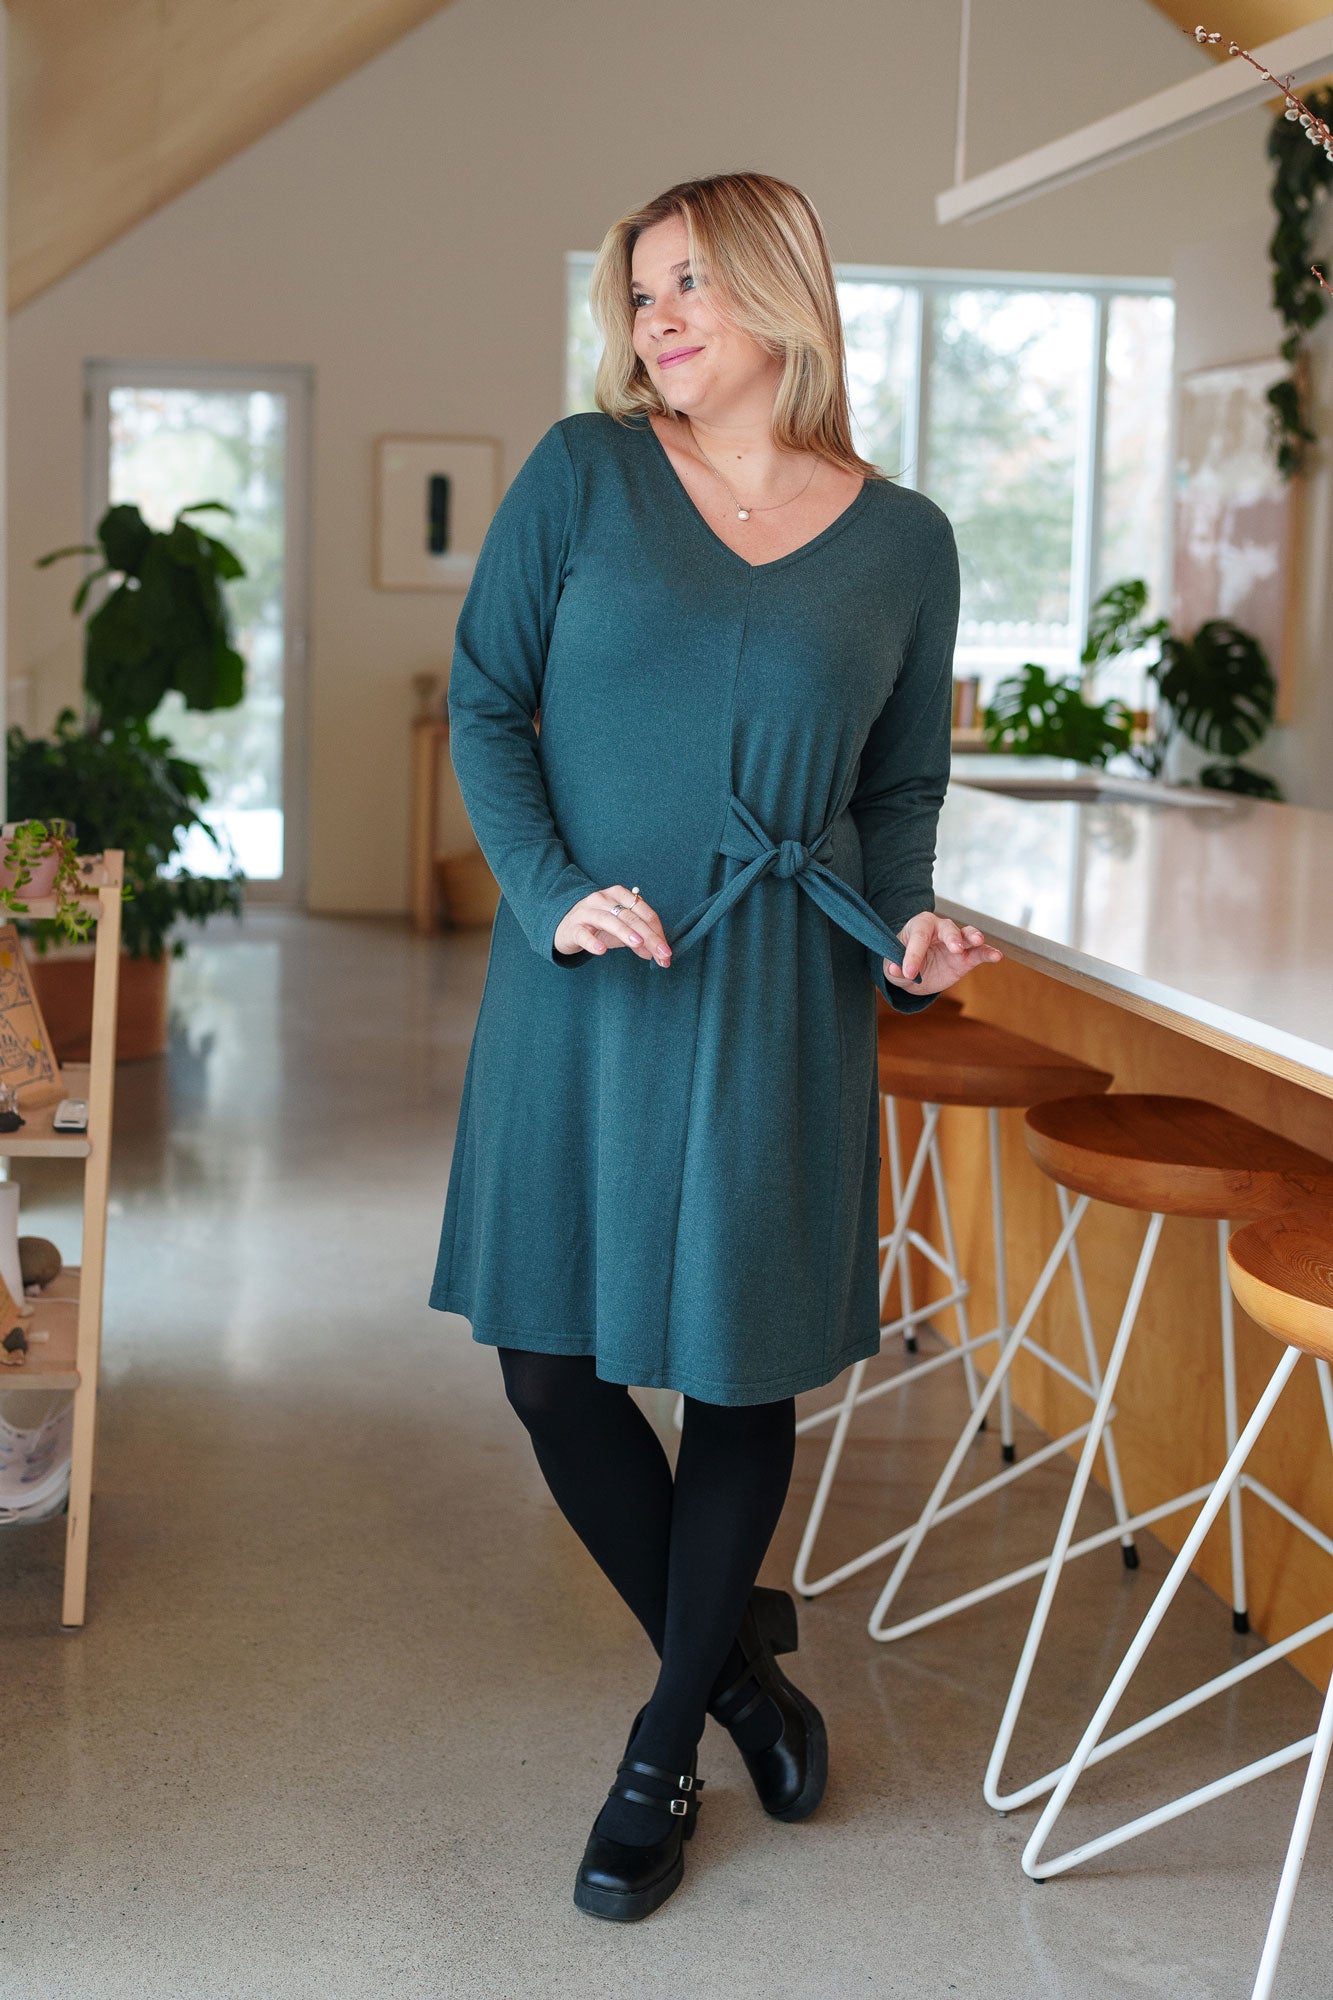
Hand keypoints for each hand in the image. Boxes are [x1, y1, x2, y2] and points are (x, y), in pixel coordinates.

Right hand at [554, 885, 672, 964]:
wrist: (563, 926)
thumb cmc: (596, 926)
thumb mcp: (620, 931)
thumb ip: (639, 941)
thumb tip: (657, 954)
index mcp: (619, 895)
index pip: (644, 912)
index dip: (658, 931)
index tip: (667, 951)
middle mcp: (603, 899)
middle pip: (631, 917)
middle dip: (649, 936)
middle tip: (662, 954)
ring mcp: (586, 912)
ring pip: (609, 920)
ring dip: (625, 932)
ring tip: (638, 944)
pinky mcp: (573, 928)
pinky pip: (583, 934)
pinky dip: (593, 942)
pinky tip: (602, 950)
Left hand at [884, 912, 1002, 993]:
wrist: (916, 974)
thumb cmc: (902, 962)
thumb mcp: (892, 968)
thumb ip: (893, 968)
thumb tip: (895, 970)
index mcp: (919, 926)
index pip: (918, 936)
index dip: (913, 954)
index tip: (908, 972)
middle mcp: (940, 928)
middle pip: (947, 928)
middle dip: (951, 937)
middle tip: (955, 948)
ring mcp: (956, 942)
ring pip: (966, 934)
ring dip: (973, 936)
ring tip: (978, 941)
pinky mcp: (967, 957)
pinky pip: (980, 952)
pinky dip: (988, 953)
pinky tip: (997, 956)